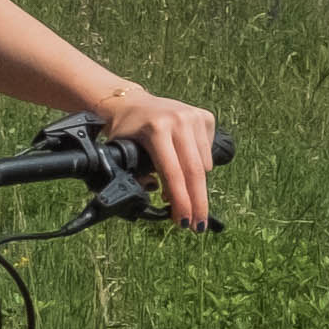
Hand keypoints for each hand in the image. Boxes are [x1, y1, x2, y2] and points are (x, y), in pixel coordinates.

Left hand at [98, 87, 219, 229]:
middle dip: (197, 203)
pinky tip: (185, 165)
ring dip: (195, 186)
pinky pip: (208, 152)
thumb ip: (134, 176)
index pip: (173, 173)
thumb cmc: (125, 131)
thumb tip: (159, 195)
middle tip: (198, 226)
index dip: (180, 200)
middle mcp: (179, 120)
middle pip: (195, 172)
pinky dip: (200, 166)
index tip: (183, 222)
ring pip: (204, 165)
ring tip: (183, 194)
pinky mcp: (205, 117)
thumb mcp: (120, 152)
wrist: (132, 102)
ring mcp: (194, 117)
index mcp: (156, 129)